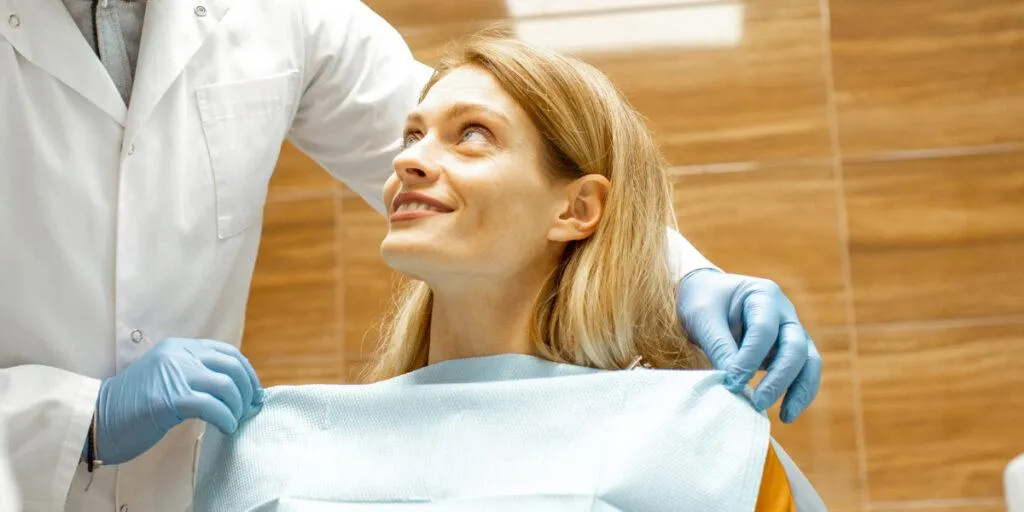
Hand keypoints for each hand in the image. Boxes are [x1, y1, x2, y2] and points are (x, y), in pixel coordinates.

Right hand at [91, 338, 263, 464]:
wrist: (97, 418)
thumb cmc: (132, 405)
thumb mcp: (167, 377)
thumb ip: (194, 373)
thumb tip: (233, 386)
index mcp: (179, 347)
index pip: (227, 352)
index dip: (247, 373)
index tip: (253, 393)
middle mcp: (178, 354)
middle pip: (232, 366)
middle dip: (247, 390)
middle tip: (247, 410)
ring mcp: (174, 374)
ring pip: (226, 385)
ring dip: (237, 407)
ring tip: (234, 421)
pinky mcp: (170, 398)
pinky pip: (213, 406)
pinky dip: (226, 418)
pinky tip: (225, 427)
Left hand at [675, 269, 821, 422]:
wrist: (705, 295)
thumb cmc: (703, 302)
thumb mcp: (703, 317)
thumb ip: (719, 347)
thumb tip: (735, 384)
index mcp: (763, 294)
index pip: (764, 330)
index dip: (749, 359)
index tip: (732, 383)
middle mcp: (784, 312)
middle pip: (794, 347)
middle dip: (778, 378)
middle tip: (758, 403)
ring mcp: (790, 331)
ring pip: (808, 361)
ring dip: (800, 390)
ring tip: (786, 417)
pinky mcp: (787, 351)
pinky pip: (802, 371)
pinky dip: (798, 392)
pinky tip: (786, 413)